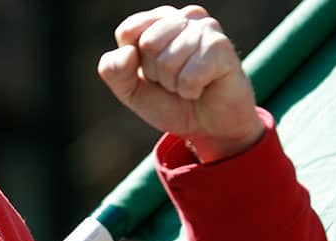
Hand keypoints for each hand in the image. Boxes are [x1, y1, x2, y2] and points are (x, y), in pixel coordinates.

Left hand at [98, 5, 263, 161]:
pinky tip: (203, 88)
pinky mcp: (222, 47)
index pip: (128, 31)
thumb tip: (127, 52)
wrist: (208, 128)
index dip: (134, 64)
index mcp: (159, 20)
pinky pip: (190, 75)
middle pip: (148, 44)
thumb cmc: (171, 103)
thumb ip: (114, 72)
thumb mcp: (131, 91)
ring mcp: (205, 29)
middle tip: (174, 81)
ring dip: (175, 84)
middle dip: (156, 74)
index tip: (152, 74)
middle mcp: (184, 17)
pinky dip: (190, 90)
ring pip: (168, 60)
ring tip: (190, 85)